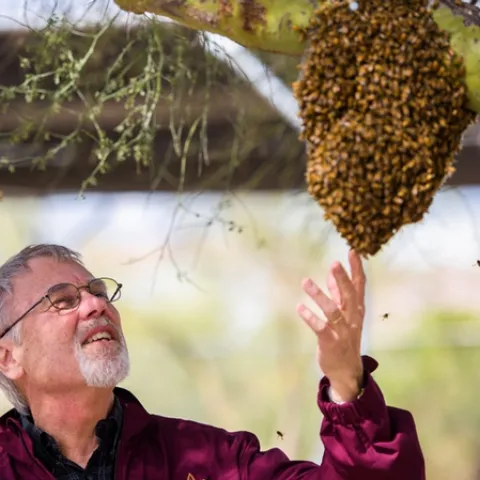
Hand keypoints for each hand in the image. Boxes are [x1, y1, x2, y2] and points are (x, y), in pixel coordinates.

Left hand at [296, 250, 365, 402]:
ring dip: (319, 295)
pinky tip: (299, 308)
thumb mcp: (345, 315)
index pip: (359, 286)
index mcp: (356, 310)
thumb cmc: (344, 338)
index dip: (356, 269)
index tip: (353, 251)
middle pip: (349, 296)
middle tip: (334, 263)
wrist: (346, 371)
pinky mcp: (331, 343)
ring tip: (305, 282)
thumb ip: (339, 295)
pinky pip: (321, 328)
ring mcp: (343, 332)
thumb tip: (333, 274)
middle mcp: (352, 319)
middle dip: (342, 279)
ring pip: (333, 311)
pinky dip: (310, 318)